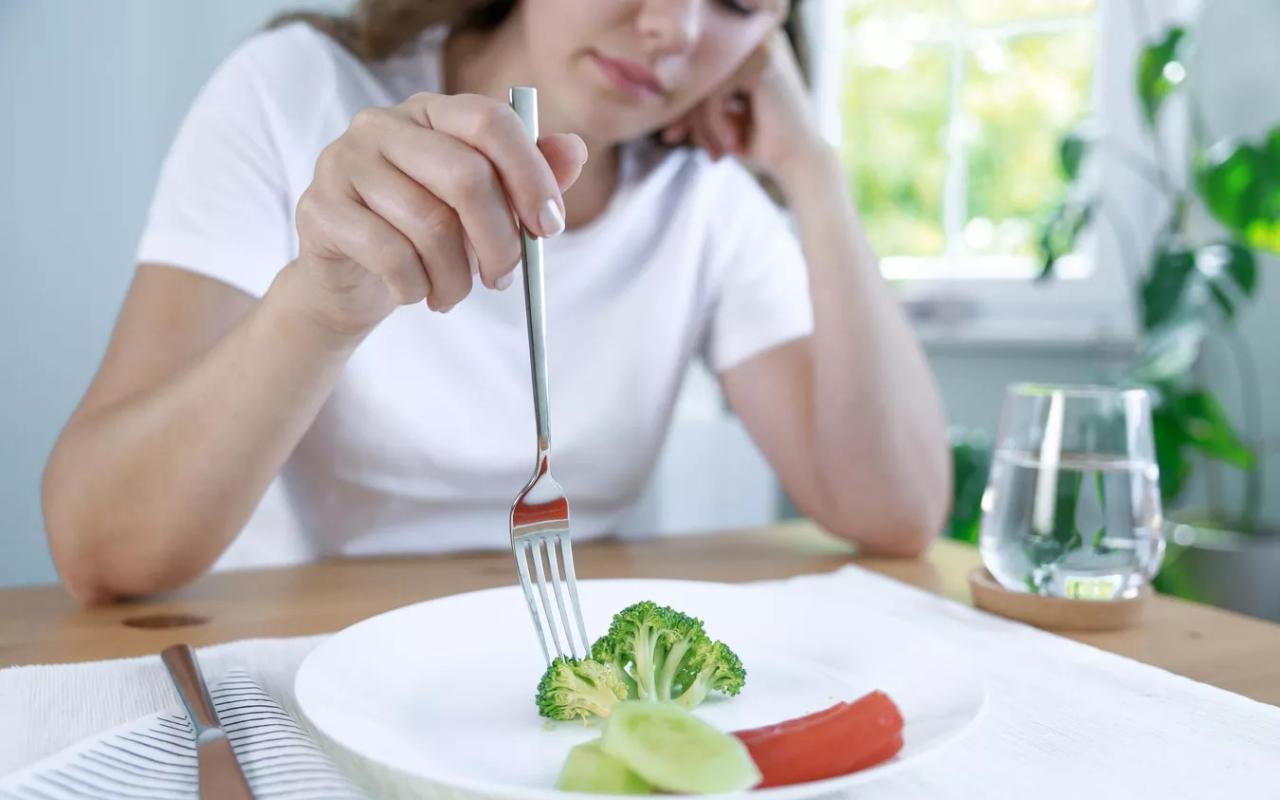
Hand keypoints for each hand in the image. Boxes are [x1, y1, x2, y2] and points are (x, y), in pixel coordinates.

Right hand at [291, 93, 586, 335]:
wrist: (351, 278)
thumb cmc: (425, 235)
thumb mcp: (484, 208)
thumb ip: (529, 177)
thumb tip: (576, 150)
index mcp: (431, 111)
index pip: (490, 122)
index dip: (530, 176)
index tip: (549, 228)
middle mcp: (383, 124)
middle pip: (465, 176)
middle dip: (499, 241)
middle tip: (504, 279)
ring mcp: (343, 161)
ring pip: (429, 224)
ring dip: (456, 277)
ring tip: (454, 294)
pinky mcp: (320, 208)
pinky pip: (390, 254)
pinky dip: (416, 287)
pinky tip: (417, 292)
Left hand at [659, 31, 825, 186]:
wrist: (800, 162)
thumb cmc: (758, 140)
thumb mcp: (715, 118)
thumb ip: (691, 105)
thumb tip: (653, 107)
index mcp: (742, 45)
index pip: (696, 70)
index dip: (681, 103)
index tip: (672, 135)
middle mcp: (752, 37)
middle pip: (697, 74)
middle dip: (688, 116)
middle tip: (690, 147)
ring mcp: (759, 47)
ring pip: (703, 85)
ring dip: (703, 126)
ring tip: (716, 153)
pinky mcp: (761, 65)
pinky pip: (714, 94)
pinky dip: (716, 125)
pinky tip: (732, 147)